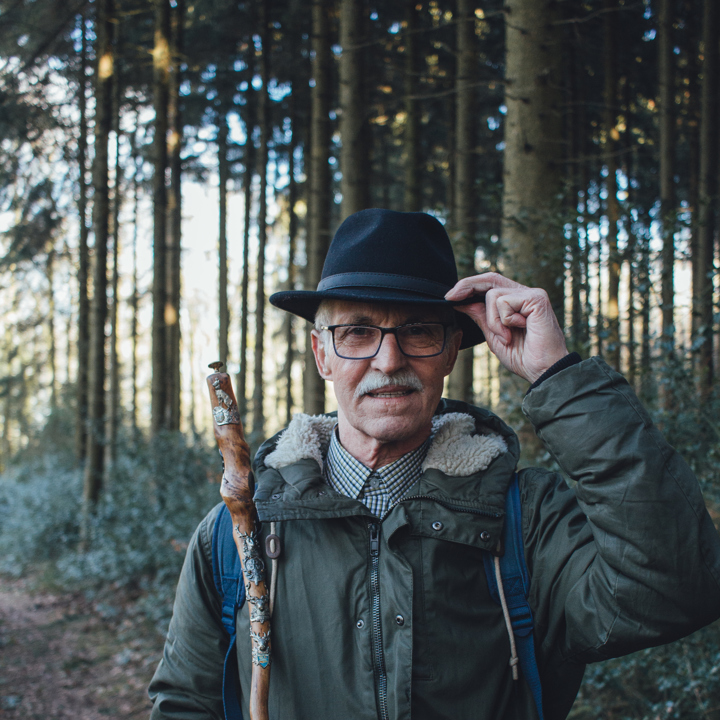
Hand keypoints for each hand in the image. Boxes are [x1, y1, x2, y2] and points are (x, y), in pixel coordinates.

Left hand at [445, 272, 568, 383]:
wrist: (544, 370)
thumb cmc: (524, 357)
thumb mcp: (494, 336)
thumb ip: (482, 317)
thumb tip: (463, 302)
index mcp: (516, 301)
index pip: (490, 284)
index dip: (469, 286)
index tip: (450, 297)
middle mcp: (525, 293)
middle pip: (490, 279)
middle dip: (467, 285)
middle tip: (450, 297)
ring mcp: (532, 294)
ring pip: (492, 295)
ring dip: (493, 321)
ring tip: (507, 337)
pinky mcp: (536, 298)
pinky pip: (504, 302)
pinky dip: (504, 320)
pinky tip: (519, 329)